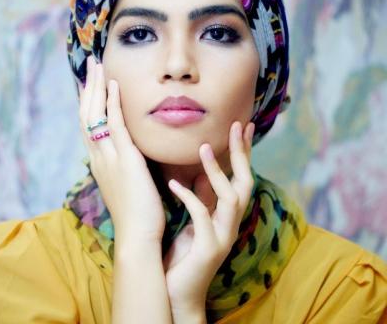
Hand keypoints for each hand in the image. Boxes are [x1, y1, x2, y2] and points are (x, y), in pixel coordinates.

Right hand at [78, 55, 165, 243]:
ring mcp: (109, 157)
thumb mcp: (127, 186)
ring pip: (95, 116)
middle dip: (88, 90)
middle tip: (91, 68)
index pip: (90, 127)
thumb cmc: (138, 214)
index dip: (89, 105)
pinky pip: (115, 125)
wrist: (138, 236)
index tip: (91, 86)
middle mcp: (99, 157)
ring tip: (98, 68)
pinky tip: (114, 86)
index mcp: (100, 163)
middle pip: (87, 116)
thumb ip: (126, 168)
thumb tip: (133, 156)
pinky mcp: (125, 159)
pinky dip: (112, 104)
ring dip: (96, 89)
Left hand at [163, 121, 254, 312]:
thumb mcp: (193, 219)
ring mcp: (222, 236)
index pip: (240, 177)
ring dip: (217, 172)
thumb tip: (201, 171)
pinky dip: (190, 198)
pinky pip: (202, 218)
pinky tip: (174, 184)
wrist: (176, 292)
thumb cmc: (183, 254)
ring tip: (203, 148)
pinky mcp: (208, 249)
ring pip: (230, 198)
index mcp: (226, 215)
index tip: (240, 126)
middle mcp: (230, 223)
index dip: (242, 152)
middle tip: (235, 126)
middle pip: (245, 182)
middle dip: (242, 154)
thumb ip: (202, 197)